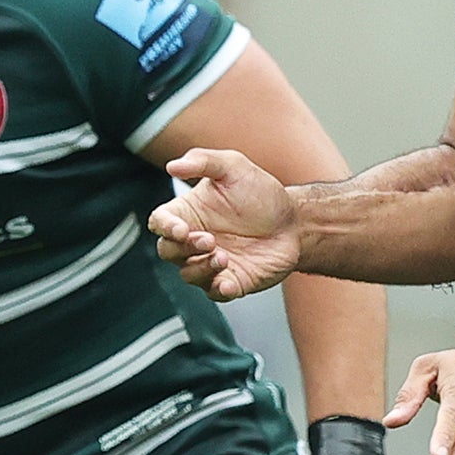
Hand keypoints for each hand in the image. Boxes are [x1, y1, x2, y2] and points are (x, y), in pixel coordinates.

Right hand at [148, 148, 302, 299]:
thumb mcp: (233, 167)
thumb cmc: (261, 193)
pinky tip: (227, 281)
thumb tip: (172, 166)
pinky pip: (215, 293)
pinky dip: (218, 289)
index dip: (164, 227)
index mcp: (188, 213)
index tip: (180, 228)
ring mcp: (210, 262)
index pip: (160, 222)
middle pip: (168, 251)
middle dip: (183, 248)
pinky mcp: (231, 281)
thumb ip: (203, 161)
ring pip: (189, 274)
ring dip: (201, 268)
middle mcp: (194, 240)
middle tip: (209, 240)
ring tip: (224, 256)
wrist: (294, 221)